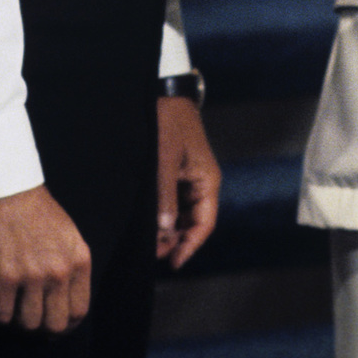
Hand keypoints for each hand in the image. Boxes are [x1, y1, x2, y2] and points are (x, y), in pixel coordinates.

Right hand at [0, 184, 90, 332]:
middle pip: (54, 325)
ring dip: (15, 323)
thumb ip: (69, 266)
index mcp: (79, 260)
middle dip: (40, 329)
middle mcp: (59, 271)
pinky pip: (0, 316)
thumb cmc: (35, 210)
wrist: (7, 188)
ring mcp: (31, 276)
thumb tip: (62, 300)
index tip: (51, 326)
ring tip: (8, 312)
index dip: (64, 325)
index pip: (79, 311)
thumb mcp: (68, 235)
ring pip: (27, 325)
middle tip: (27, 321)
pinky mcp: (3, 277)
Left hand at [155, 95, 219, 268]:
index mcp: (207, 181)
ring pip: (184, 214)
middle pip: (195, 222)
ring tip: (149, 243)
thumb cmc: (168, 123)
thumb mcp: (165, 160)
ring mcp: (191, 179)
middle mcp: (202, 183)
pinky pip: (175, 202)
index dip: (190, 245)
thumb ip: (165, 195)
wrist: (165, 95)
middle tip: (154, 255)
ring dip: (170, 229)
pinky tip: (150, 223)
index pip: (205, 223)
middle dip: (177, 240)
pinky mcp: (179, 173)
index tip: (174, 262)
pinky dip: (165, 214)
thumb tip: (164, 227)